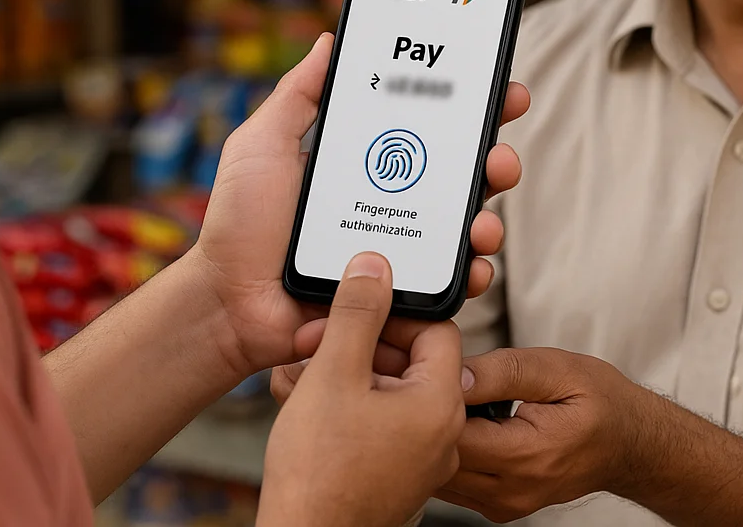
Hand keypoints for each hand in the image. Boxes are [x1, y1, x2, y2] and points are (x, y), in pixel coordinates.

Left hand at [190, 33, 530, 375]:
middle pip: (462, 174)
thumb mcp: (263, 144)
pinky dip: (470, 272)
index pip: (430, 126)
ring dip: (489, 218)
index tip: (499, 88)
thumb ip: (297, 95)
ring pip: (465, 227)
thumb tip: (329, 40)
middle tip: (498, 155)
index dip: (470, 107)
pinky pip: (447, 282)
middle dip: (495, 159)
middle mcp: (392, 199)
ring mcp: (399, 246)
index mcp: (368, 160)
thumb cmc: (240, 222)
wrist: (228, 300)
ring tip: (483, 220)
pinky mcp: (398, 291)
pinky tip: (471, 264)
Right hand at [260, 252, 464, 526]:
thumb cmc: (319, 471)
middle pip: (410, 360)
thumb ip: (358, 313)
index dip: (394, 311)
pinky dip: (346, 405)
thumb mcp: (334, 372)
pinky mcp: (394, 474)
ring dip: (345, 372)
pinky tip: (305, 400)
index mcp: (440, 404)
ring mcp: (419, 459)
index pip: (436, 329)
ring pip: (387, 391)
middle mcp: (441, 434)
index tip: (357, 308)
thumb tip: (376, 267)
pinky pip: (378, 422)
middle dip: (359, 343)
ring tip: (301, 372)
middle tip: (316, 341)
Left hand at [436, 348, 634, 522]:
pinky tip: (464, 428)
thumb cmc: (602, 403)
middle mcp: (513, 490)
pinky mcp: (501, 506)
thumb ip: (502, 372)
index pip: (450, 436)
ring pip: (442, 477)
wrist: (631, 443)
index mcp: (526, 454)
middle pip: (438, 460)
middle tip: (435, 384)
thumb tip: (456, 373)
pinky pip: (457, 486)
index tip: (432, 374)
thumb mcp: (555, 369)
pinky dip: (450, 458)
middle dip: (427, 420)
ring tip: (452, 404)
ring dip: (436, 441)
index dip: (431, 401)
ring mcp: (506, 504)